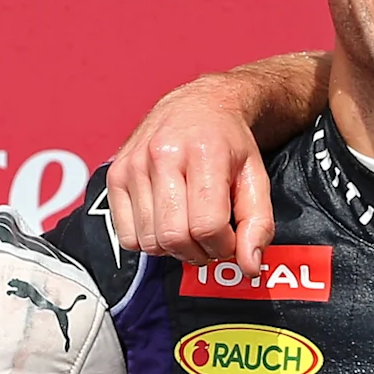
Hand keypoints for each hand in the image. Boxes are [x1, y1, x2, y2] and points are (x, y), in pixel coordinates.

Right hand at [111, 77, 276, 267]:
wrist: (199, 105)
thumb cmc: (230, 143)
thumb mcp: (256, 178)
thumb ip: (259, 224)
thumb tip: (249, 267)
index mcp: (204, 152)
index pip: (207, 226)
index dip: (223, 246)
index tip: (230, 239)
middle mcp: (162, 155)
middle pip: (174, 237)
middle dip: (198, 252)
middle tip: (210, 240)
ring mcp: (134, 164)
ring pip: (149, 241)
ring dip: (173, 248)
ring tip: (189, 228)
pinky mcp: (115, 175)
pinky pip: (126, 235)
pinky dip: (148, 240)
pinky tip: (166, 220)